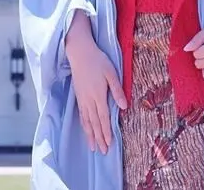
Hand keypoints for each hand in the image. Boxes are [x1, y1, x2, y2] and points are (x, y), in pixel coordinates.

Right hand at [66, 12, 126, 153]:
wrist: (79, 52)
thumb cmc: (98, 60)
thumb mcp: (111, 72)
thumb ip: (117, 90)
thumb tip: (125, 106)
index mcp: (99, 95)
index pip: (103, 118)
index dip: (106, 131)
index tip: (109, 144)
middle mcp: (89, 100)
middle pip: (95, 123)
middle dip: (99, 138)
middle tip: (103, 152)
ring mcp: (82, 98)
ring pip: (87, 121)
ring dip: (90, 135)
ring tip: (93, 147)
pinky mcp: (78, 96)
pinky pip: (81, 115)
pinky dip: (84, 125)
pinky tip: (86, 130)